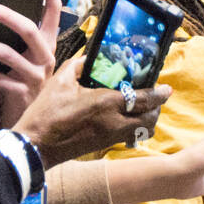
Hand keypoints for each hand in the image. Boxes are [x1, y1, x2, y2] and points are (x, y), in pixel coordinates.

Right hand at [11, 55, 169, 168]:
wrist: (35, 146)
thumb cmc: (46, 113)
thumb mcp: (61, 81)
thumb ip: (79, 65)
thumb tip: (90, 57)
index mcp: (106, 103)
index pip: (144, 99)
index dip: (160, 94)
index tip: (167, 88)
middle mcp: (114, 122)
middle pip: (150, 119)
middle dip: (157, 108)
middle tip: (156, 97)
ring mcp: (111, 137)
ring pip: (143, 131)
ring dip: (148, 120)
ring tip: (144, 108)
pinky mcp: (104, 146)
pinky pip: (130, 137)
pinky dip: (135, 130)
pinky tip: (127, 120)